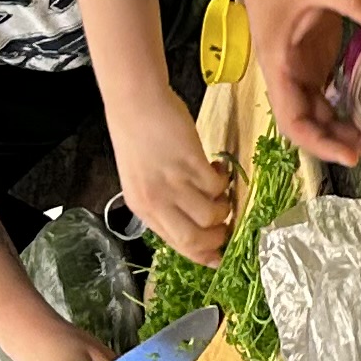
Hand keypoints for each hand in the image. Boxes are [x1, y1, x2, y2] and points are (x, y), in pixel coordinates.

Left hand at [112, 101, 236, 263]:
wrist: (134, 103)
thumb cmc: (138, 138)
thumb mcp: (143, 180)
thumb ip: (163, 203)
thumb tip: (193, 222)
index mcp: (143, 209)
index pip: (177, 245)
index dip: (202, 255)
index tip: (219, 257)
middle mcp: (156, 201)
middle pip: (194, 238)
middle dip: (217, 237)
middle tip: (226, 223)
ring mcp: (173, 182)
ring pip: (211, 215)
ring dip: (224, 206)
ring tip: (220, 190)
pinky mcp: (190, 162)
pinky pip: (217, 186)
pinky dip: (223, 180)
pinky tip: (217, 168)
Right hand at [230, 0, 360, 163]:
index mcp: (279, 63)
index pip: (295, 120)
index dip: (321, 143)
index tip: (352, 154)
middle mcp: (289, 70)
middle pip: (312, 122)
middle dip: (345, 138)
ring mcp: (301, 61)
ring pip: (323, 108)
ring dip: (350, 123)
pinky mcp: (314, 48)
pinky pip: (333, 86)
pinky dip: (353, 99)